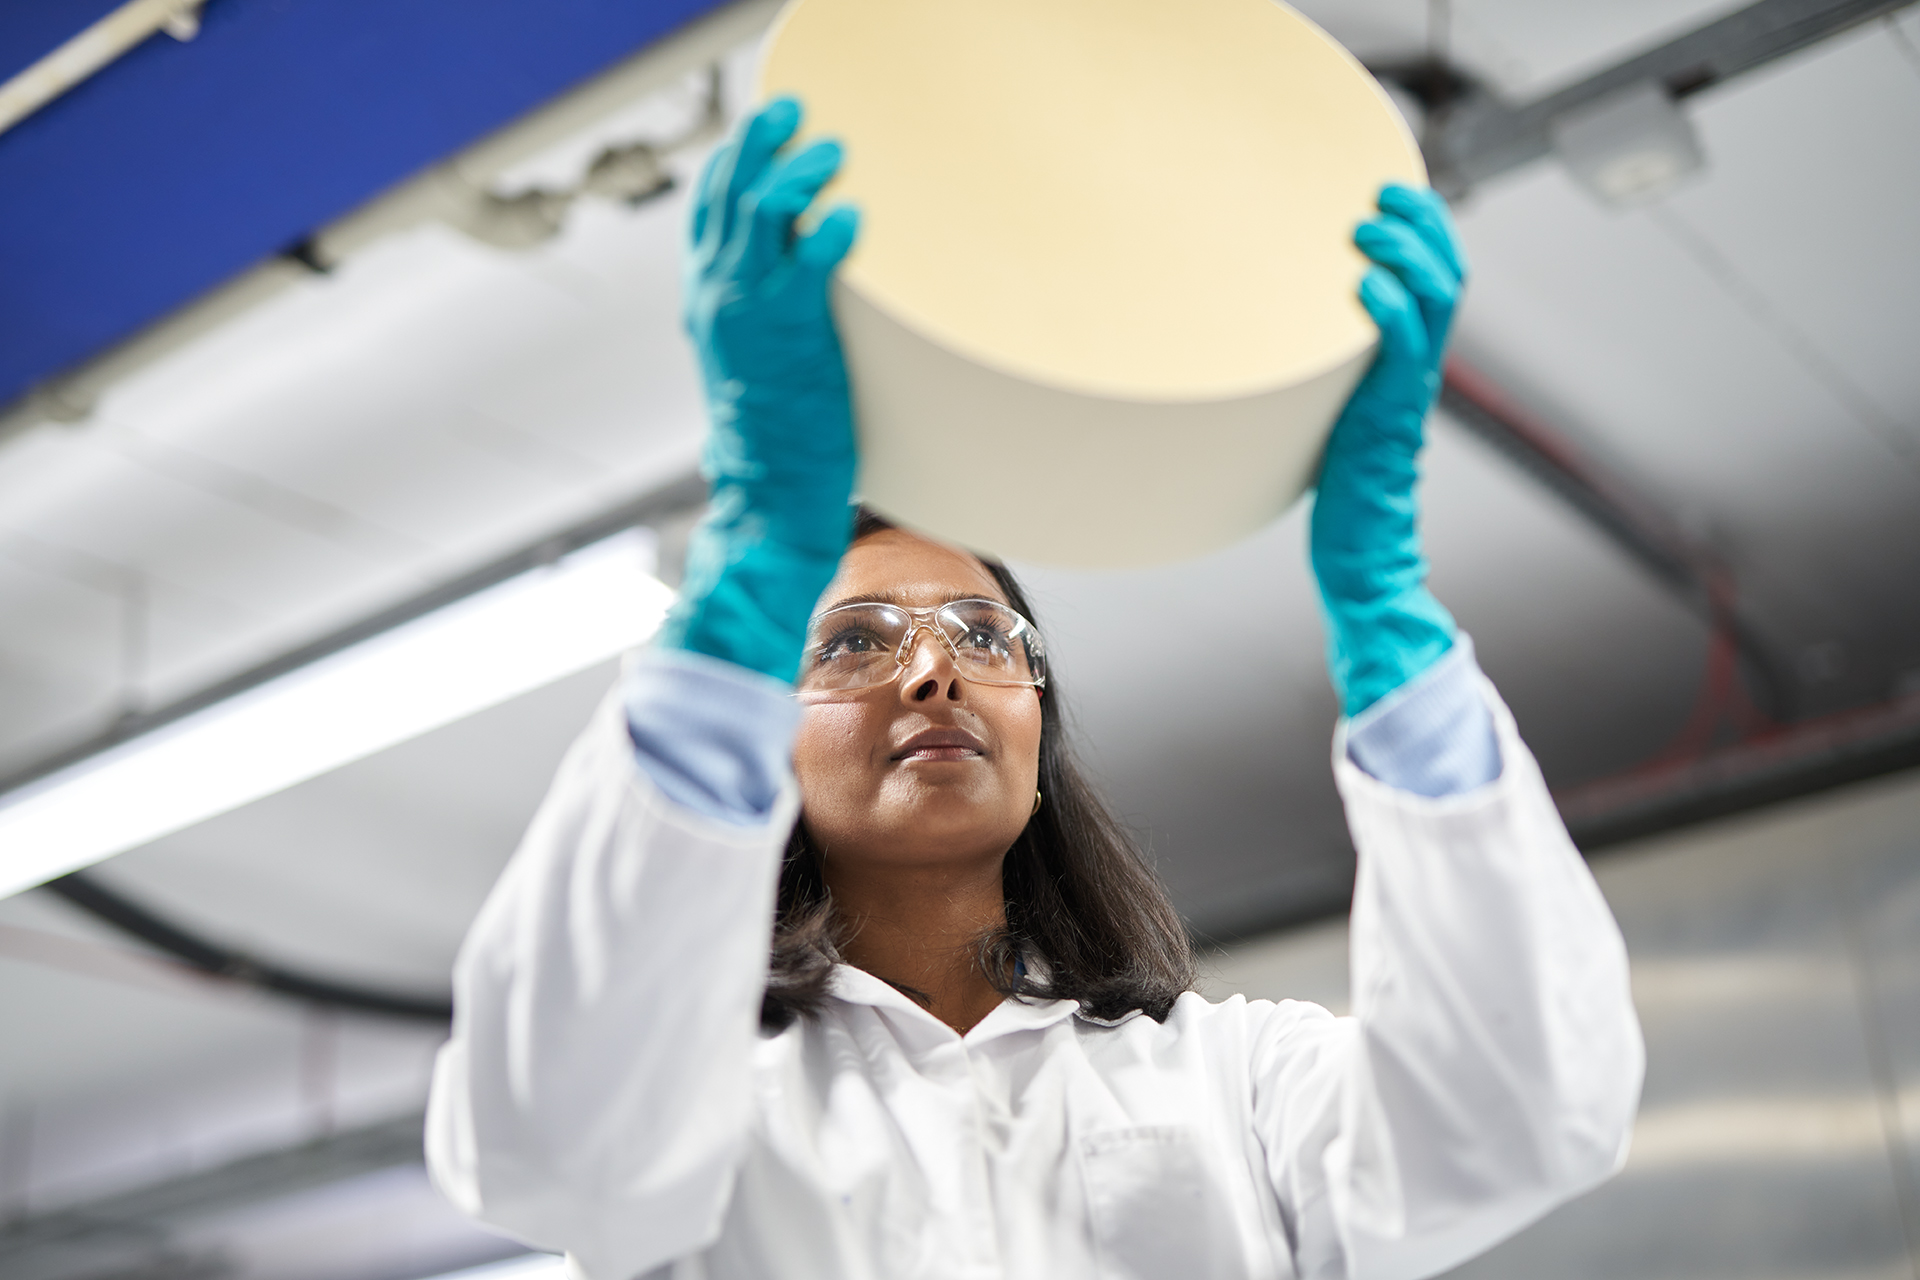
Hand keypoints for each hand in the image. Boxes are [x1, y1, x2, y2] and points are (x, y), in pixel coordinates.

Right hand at [661, 97, 861, 682]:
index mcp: (705, 311)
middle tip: (792, 111)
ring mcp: (749, 316)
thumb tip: (788, 335)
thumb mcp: (756, 389)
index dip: (728, 168)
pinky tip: (856, 212)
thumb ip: (764, 351)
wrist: (767, 507)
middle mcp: (717, 303)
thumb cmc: (774, 460)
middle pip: (728, 196)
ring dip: (798, 170)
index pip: (707, 219)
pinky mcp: (793, 336)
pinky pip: (811, 259)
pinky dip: (832, 229)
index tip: (758, 134)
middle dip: (757, 142)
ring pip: (764, 210)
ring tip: (834, 149)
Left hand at [1309, 184, 1467, 716]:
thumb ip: (1319, 376)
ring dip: (1405, 254)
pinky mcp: (1389, 420)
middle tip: (1382, 191)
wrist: (1360, 558)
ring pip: (1437, 301)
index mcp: (1407, 367)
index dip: (1425, 228)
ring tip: (1366, 227)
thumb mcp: (1328, 415)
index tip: (1392, 188)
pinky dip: (1389, 311)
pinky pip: (1404, 353)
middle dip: (1422, 222)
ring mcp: (1407, 395)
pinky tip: (1362, 285)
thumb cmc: (1337, 493)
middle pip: (1449, 274)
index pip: (1439, 279)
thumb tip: (1267, 340)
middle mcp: (1416, 373)